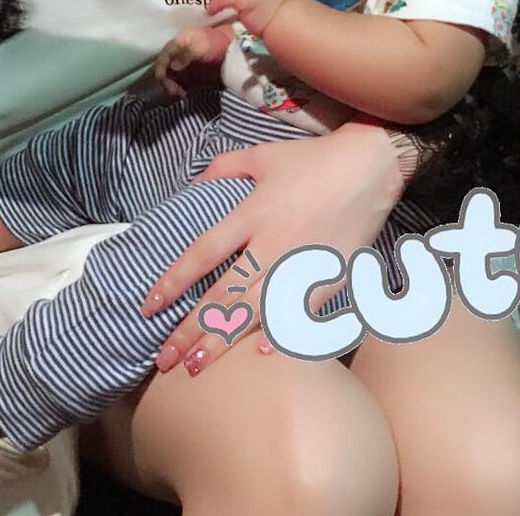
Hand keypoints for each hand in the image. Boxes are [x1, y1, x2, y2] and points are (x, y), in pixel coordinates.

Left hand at [140, 122, 405, 375]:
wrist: (371, 166)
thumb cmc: (313, 160)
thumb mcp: (261, 154)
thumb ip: (222, 168)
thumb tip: (192, 185)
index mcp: (253, 213)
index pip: (203, 253)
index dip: (174, 281)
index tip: (149, 306)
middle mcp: (273, 244)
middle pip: (225, 294)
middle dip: (192, 329)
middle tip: (165, 359)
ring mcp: (302, 265)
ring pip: (257, 311)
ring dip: (225, 340)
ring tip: (197, 364)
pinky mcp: (330, 277)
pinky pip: (302, 312)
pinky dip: (283, 332)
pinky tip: (262, 354)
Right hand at [154, 27, 228, 99]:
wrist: (232, 50)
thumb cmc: (216, 43)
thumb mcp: (202, 45)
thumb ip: (187, 54)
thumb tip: (173, 66)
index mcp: (177, 43)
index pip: (164, 55)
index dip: (160, 66)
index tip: (161, 77)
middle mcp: (177, 54)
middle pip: (164, 68)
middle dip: (166, 80)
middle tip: (173, 91)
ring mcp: (182, 66)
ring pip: (170, 78)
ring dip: (171, 87)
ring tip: (179, 94)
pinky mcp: (189, 76)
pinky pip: (178, 84)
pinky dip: (178, 90)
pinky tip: (183, 94)